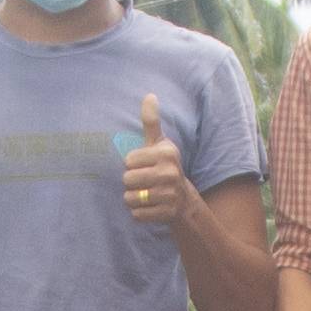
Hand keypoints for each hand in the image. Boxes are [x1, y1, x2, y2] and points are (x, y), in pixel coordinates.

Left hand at [119, 96, 188, 227]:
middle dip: (130, 183)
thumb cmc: (164, 166)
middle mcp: (170, 173)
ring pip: (130, 198)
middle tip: (144, 182)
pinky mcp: (167, 214)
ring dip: (133, 198)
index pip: (128, 161)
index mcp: (166, 153)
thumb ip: (151, 122)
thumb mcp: (158, 144)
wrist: (183, 199)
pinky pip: (137, 214)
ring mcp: (170, 195)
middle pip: (127, 180)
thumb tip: (150, 95)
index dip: (131, 165)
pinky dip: (139, 213)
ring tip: (145, 194)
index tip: (144, 166)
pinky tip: (150, 207)